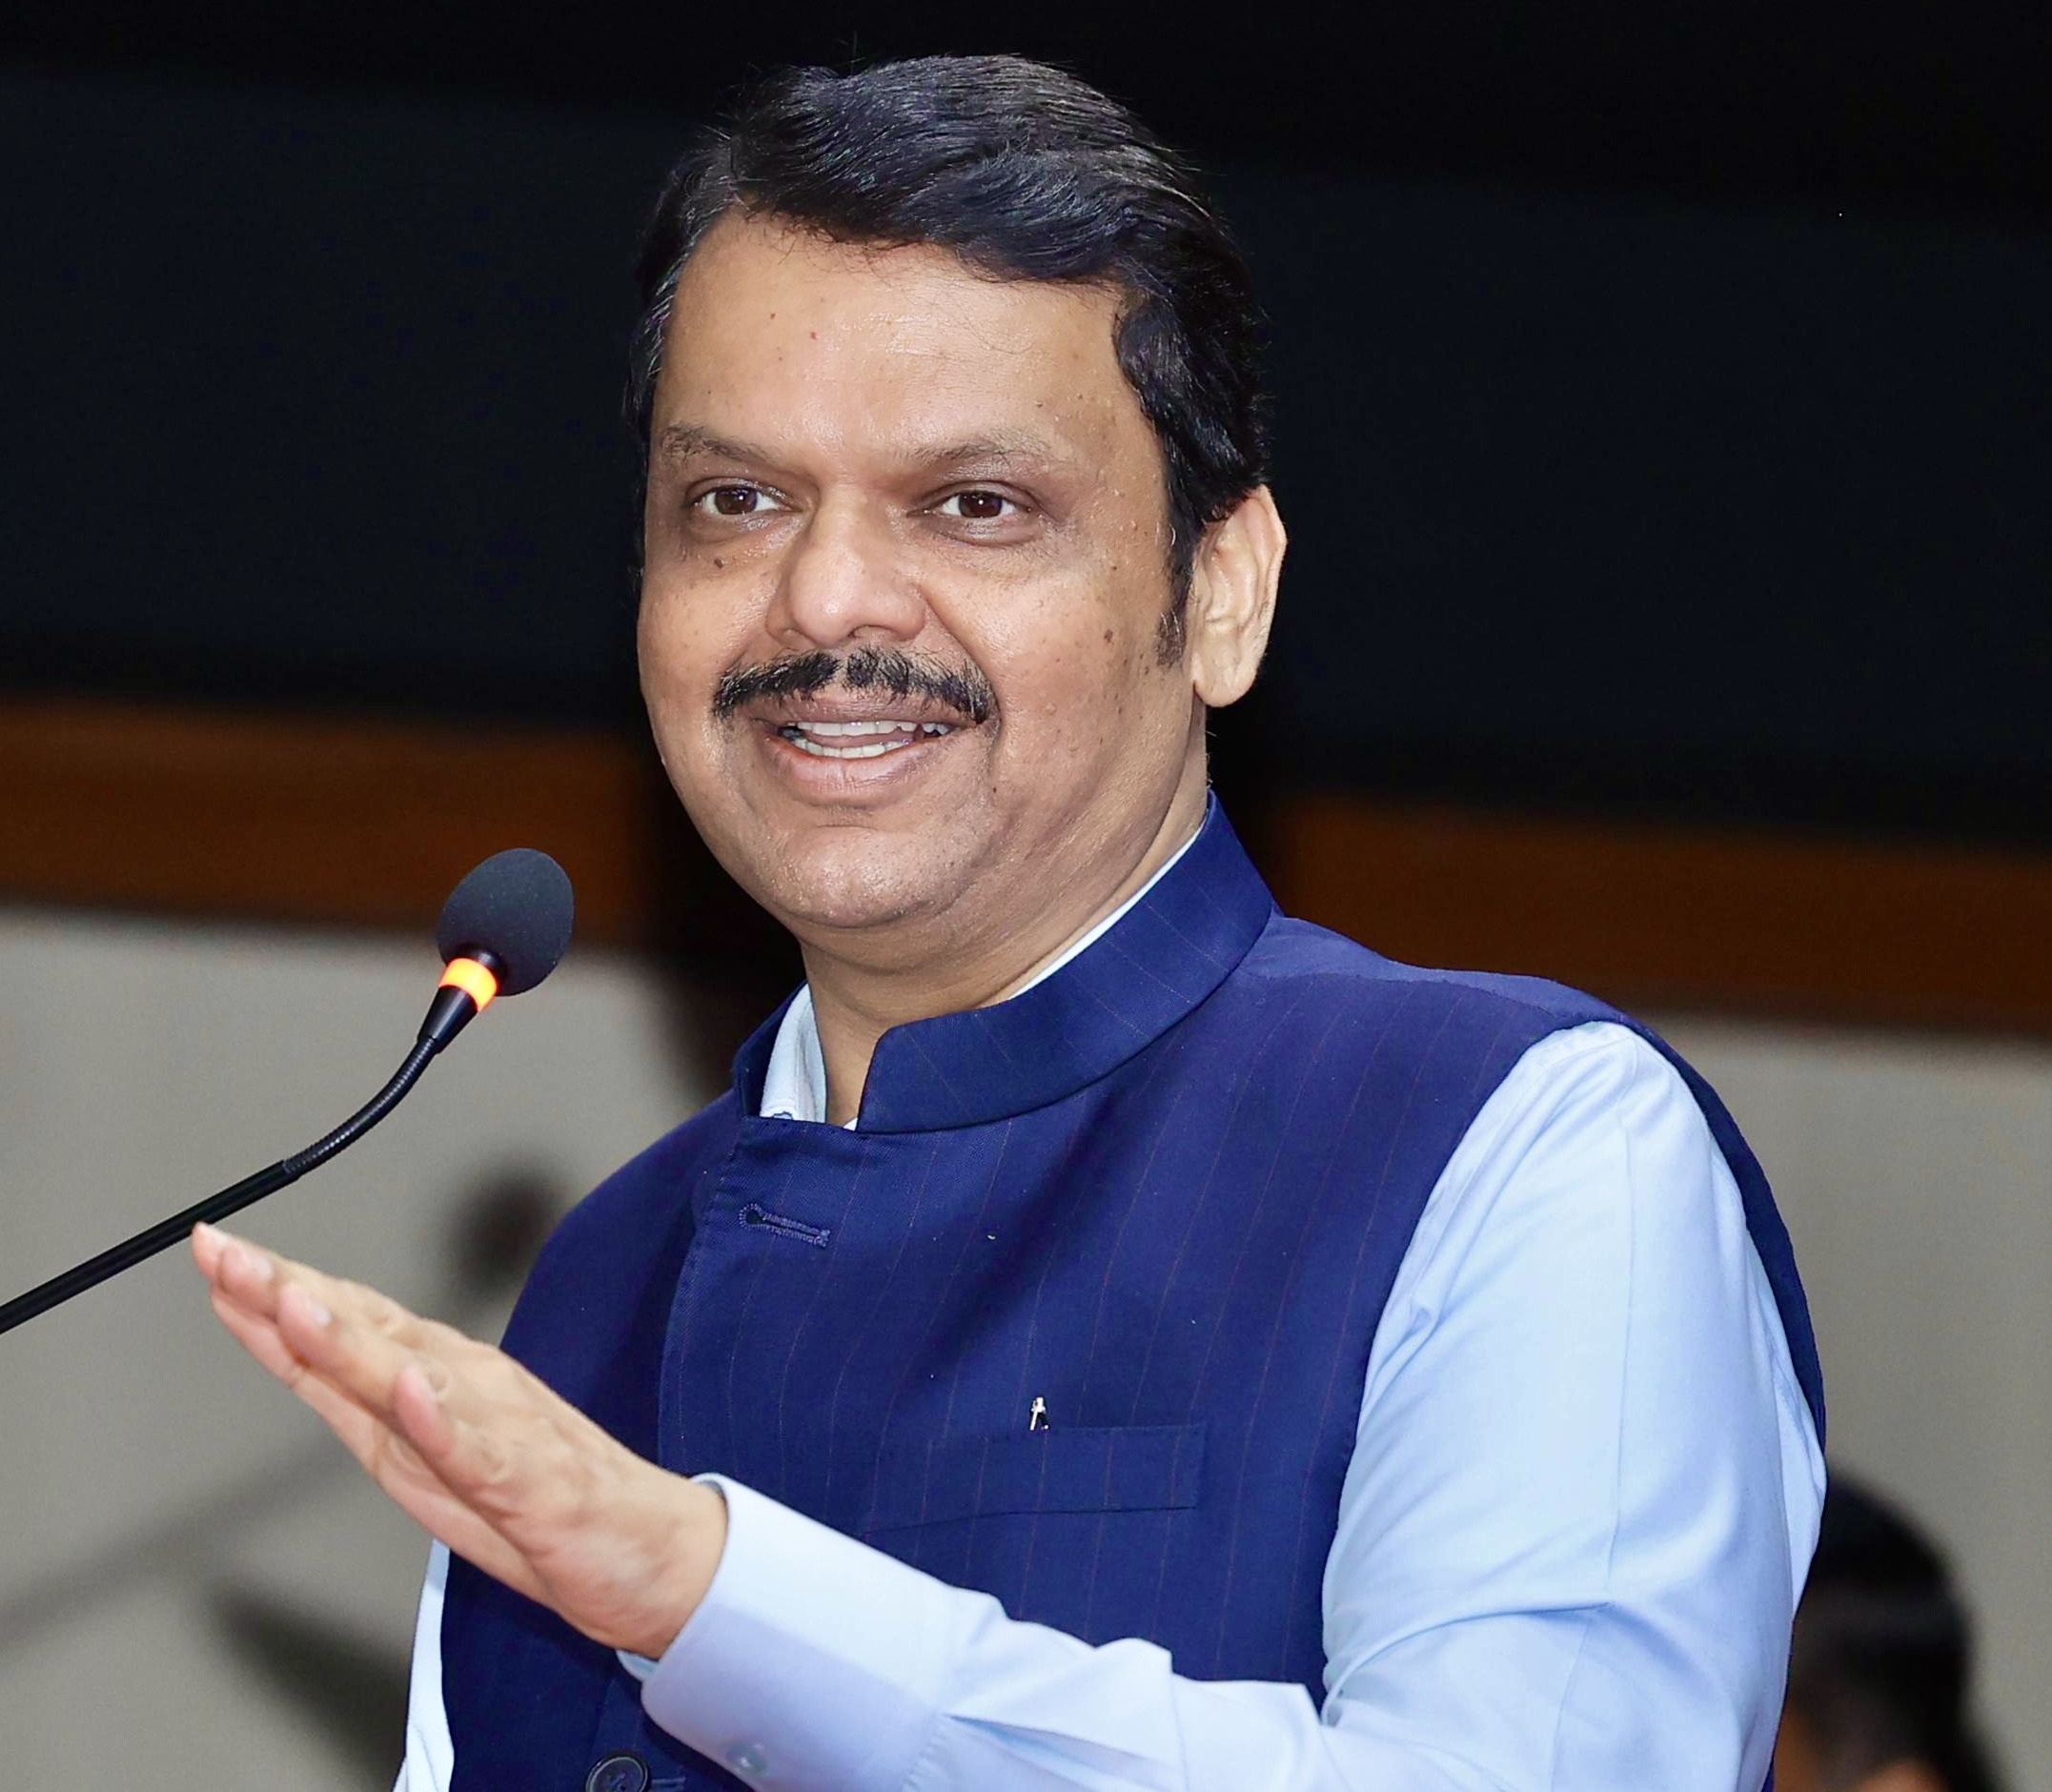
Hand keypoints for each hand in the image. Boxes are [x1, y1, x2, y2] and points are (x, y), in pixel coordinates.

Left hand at [190, 1222, 725, 1658]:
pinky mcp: (538, 1484)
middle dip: (291, 1296)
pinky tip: (413, 1393)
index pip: (344, 1326)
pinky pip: (484, 1452)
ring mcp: (502, 1432)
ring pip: (416, 1379)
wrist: (651, 1554)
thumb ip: (364, 1404)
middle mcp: (465, 1389)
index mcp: (433, 1385)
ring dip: (353, 1342)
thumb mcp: (425, 1461)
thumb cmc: (543, 1505)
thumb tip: (293, 1343)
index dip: (274, 1292)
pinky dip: (444, 1421)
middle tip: (229, 1257)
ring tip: (297, 1307)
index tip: (218, 1253)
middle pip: (365, 1337)